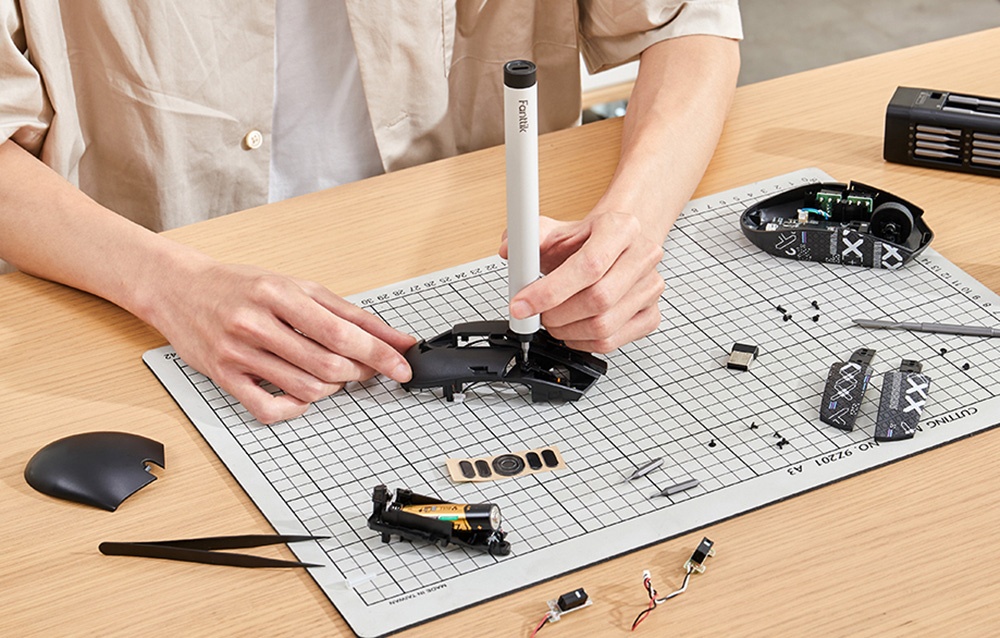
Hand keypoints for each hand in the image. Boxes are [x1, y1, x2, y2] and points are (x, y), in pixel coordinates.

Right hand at [149, 261, 415, 423]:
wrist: (179, 289)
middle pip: (327, 364)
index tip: (401, 366)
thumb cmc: (241, 286)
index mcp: (279, 294)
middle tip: (366, 369)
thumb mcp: (295, 286)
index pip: (342, 331)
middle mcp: (256, 323)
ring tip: (335, 376)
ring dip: (332, 389)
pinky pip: (268, 409)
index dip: (379, 353)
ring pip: (305, 388)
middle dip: (358, 372)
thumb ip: (345, 312)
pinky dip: (295, 408)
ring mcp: (238, 353)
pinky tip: (302, 395)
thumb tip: (393, 336)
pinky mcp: (224, 377)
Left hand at [500, 213, 664, 352]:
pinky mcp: (651, 314)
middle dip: (557, 315)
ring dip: (568, 332)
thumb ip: (531, 237)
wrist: (618, 245)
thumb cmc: (589, 240)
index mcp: (622, 228)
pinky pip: (614, 341)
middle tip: (537, 315)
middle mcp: (643, 256)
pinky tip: (572, 329)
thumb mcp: (558, 231)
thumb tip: (509, 249)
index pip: (589, 266)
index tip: (522, 304)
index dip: (550, 291)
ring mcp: (651, 287)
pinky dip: (584, 343)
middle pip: (598, 300)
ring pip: (605, 326)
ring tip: (553, 321)